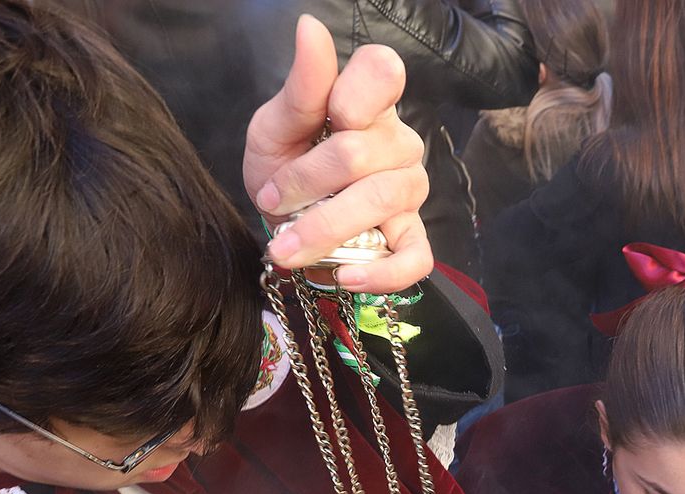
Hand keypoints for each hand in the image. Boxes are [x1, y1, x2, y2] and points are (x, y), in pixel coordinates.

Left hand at [243, 16, 430, 291]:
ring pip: (383, 202)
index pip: (385, 72)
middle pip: (363, 154)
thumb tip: (310, 27)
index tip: (329, 116)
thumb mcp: (277, 125)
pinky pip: (415, 258)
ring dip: (326, 228)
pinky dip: (380, 272)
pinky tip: (344, 277)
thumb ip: (301, 86)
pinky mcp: (412, 238)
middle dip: (306, 182)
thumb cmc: (285, 163)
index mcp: (367, 103)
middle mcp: (397, 144)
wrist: (283, 218)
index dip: (357, 93)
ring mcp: (410, 192)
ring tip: (285, 248)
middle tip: (269, 198)